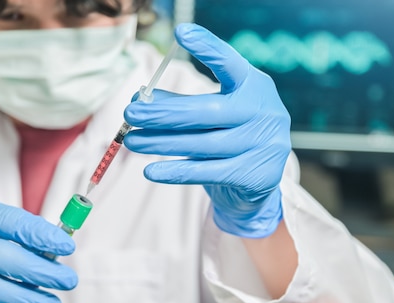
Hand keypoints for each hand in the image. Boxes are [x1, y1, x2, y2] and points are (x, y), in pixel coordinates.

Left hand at [123, 23, 290, 237]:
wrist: (261, 178)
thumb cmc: (231, 133)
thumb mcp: (214, 111)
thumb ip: (182, 102)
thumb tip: (140, 99)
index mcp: (254, 86)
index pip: (231, 64)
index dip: (208, 48)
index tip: (182, 33)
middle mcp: (263, 113)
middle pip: (206, 111)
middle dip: (163, 112)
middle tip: (131, 112)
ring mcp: (261, 146)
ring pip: (201, 144)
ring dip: (160, 142)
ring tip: (132, 140)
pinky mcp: (252, 176)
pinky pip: (205, 172)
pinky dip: (174, 172)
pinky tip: (150, 171)